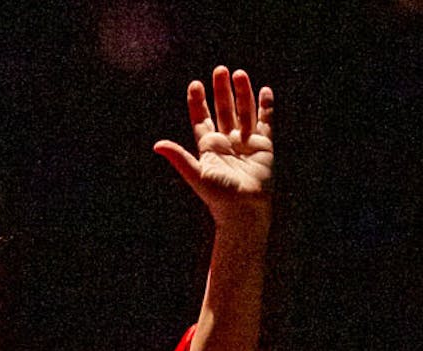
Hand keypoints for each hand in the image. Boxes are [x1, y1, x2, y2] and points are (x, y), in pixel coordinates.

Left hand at [154, 66, 272, 227]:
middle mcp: (226, 142)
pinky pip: (265, 121)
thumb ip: (178, 157)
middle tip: (219, 70)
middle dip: (221, 90)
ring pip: (243, 111)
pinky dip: (265, 106)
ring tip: (239, 73)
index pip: (201, 119)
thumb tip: (156, 145)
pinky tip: (264, 90)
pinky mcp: (264, 145)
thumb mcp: (196, 174)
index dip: (198, 102)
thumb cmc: (219, 195)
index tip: (195, 84)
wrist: (245, 209)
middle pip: (222, 110)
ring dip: (242, 93)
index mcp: (208, 147)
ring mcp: (246, 142)